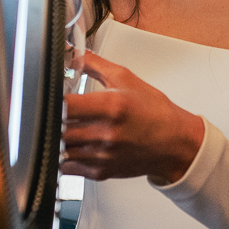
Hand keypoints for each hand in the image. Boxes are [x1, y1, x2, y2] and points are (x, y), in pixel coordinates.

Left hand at [63, 53, 206, 185]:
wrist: (174, 143)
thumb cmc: (155, 112)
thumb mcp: (127, 79)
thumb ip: (95, 64)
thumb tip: (74, 55)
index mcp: (112, 107)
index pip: (65, 105)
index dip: (53, 99)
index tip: (53, 95)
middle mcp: (106, 133)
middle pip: (59, 128)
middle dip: (54, 119)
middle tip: (58, 112)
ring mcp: (103, 156)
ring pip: (60, 148)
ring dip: (58, 138)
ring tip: (66, 127)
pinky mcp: (101, 172)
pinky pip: (68, 167)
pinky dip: (65, 156)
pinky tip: (74, 144)